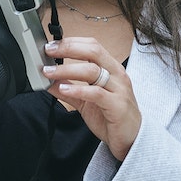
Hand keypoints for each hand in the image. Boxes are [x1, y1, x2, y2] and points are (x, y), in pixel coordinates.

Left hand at [43, 36, 140, 160]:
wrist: (132, 139)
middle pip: (93, 51)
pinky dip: (78, 90)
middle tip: (48, 51)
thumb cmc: (112, 117)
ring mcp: (119, 89)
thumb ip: (69, 90)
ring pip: (93, 70)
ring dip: (67, 69)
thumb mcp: (86, 101)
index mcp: (111, 69)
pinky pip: (96, 93)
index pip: (92, 46)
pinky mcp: (117, 105)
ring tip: (49, 72)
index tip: (52, 45)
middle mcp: (116, 75)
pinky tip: (64, 90)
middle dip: (68, 49)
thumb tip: (48, 81)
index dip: (72, 42)